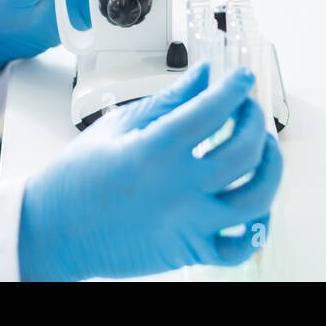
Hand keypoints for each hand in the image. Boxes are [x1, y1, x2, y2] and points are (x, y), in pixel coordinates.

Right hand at [18, 64, 283, 280]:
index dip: (235, 88)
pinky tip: (256, 201)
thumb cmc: (79, 178)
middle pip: (244, 151)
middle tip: (248, 107)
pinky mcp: (188, 250)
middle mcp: (178, 187)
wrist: (54, 230)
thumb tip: (204, 76)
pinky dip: (256, 225)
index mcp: (157, 150)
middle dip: (255, 121)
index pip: (214, 109)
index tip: (242, 78)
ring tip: (264, 149)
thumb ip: (170, 101)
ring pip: (256, 199)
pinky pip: (238, 245)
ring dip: (271, 169)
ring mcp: (187, 223)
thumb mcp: (120, 125)